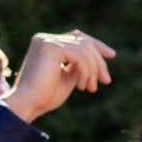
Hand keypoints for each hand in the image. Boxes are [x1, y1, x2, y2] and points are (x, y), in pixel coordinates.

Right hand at [0, 30, 114, 123]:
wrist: (29, 103)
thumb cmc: (46, 95)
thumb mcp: (68, 77)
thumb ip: (79, 65)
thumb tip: (99, 59)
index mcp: (47, 43)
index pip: (77, 37)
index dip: (96, 45)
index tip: (112, 55)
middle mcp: (44, 38)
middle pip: (84, 41)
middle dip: (99, 62)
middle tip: (106, 81)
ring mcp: (46, 41)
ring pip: (85, 50)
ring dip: (93, 71)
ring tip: (90, 88)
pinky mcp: (50, 47)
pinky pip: (80, 57)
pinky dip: (86, 72)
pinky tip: (82, 86)